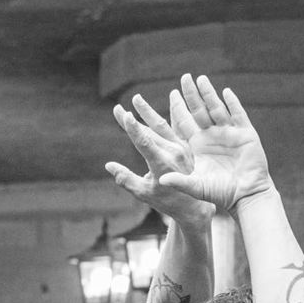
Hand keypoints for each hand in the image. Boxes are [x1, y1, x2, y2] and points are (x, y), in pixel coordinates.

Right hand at [103, 90, 213, 226]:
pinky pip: (177, 126)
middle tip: (117, 108)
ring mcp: (181, 148)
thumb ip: (126, 179)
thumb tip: (109, 165)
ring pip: (162, 126)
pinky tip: (172, 97)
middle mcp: (173, 153)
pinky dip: (173, 111)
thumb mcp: (144, 194)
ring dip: (148, 112)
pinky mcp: (186, 146)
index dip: (133, 128)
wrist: (195, 205)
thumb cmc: (167, 202)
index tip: (123, 114)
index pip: (144, 143)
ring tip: (137, 99)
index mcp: (162, 165)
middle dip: (133, 119)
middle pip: (149, 132)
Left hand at [156, 74, 273, 212]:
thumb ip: (180, 181)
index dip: (177, 109)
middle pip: (199, 111)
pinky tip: (226, 92)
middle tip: (184, 77)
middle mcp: (211, 136)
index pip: (183, 123)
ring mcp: (229, 133)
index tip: (171, 93)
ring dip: (209, 94)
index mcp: (197, 146)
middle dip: (191, 95)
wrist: (246, 195)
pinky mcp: (245, 134)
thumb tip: (161, 181)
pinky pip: (238, 114)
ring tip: (200, 79)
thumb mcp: (196, 187)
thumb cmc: (220, 193)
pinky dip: (233, 103)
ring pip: (217, 108)